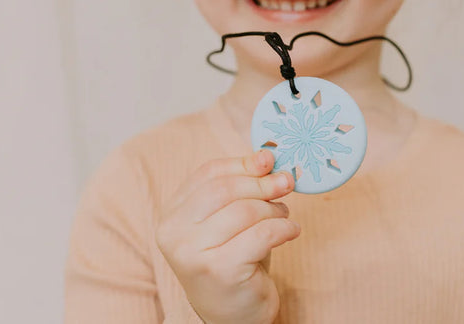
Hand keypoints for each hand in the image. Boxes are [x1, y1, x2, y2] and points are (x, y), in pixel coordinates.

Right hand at [156, 149, 299, 323]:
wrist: (234, 316)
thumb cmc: (234, 258)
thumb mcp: (232, 217)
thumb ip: (242, 185)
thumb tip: (267, 155)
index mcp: (173, 214)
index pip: (209, 173)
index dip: (242, 163)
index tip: (269, 160)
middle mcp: (174, 233)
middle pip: (225, 189)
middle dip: (261, 183)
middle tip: (286, 183)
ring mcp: (193, 254)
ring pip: (244, 211)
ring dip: (273, 209)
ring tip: (284, 215)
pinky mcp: (219, 270)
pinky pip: (261, 235)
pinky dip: (283, 228)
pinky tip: (290, 231)